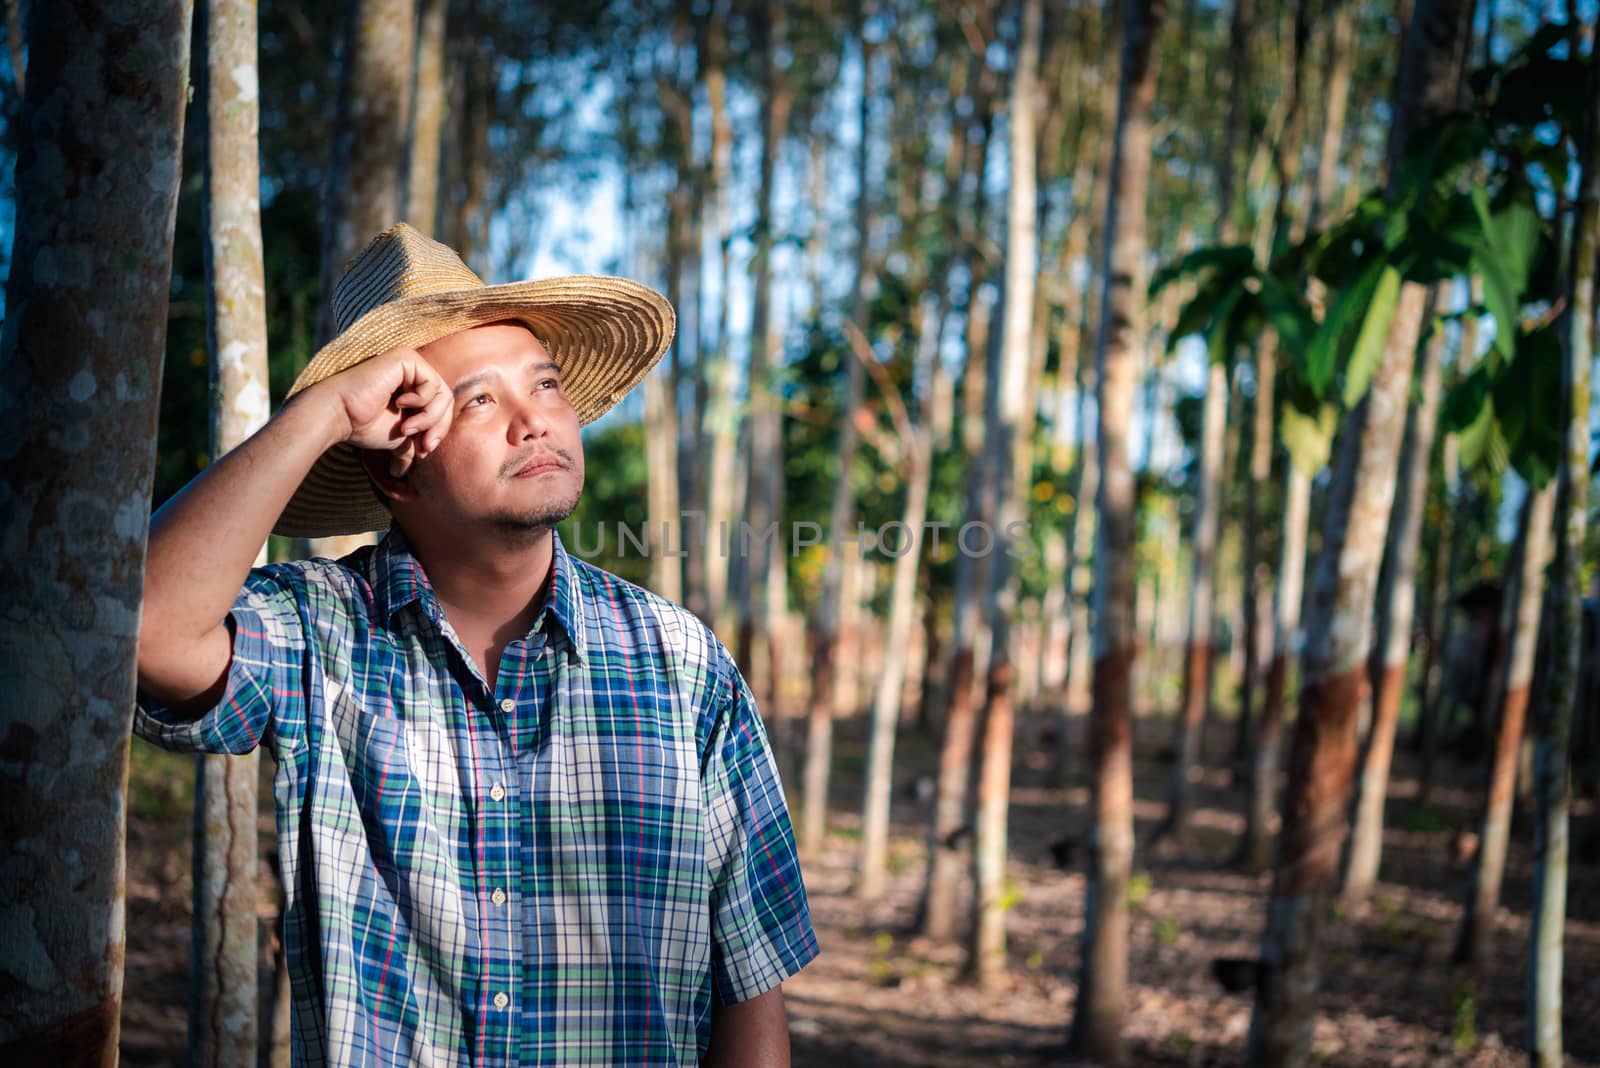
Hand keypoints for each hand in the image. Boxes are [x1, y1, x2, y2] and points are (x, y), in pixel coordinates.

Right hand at [315, 346, 454, 476]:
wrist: (340, 415)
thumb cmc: (362, 425)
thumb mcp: (396, 438)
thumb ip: (409, 446)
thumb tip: (403, 471)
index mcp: (412, 387)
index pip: (441, 408)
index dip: (438, 431)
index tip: (423, 452)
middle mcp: (412, 372)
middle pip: (446, 401)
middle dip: (437, 427)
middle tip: (422, 446)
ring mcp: (409, 363)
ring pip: (442, 393)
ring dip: (428, 418)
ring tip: (406, 429)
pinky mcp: (405, 358)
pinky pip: (432, 382)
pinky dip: (421, 401)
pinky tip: (400, 404)